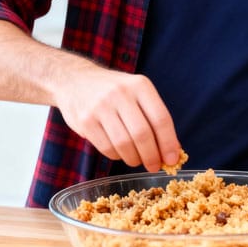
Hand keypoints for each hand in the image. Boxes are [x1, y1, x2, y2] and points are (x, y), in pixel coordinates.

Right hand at [53, 63, 180, 171]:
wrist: (75, 79)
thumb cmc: (114, 91)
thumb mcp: (136, 93)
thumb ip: (153, 118)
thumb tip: (172, 151)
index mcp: (140, 85)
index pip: (161, 119)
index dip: (168, 143)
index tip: (172, 159)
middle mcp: (121, 93)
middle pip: (143, 134)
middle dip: (151, 156)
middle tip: (154, 166)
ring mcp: (100, 106)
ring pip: (124, 145)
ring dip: (134, 159)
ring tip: (136, 159)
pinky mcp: (85, 120)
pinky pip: (107, 148)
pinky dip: (116, 156)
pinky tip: (118, 151)